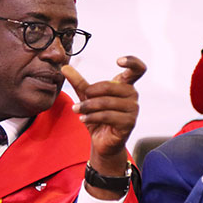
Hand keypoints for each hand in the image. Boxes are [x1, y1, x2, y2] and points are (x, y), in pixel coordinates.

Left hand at [63, 56, 145, 197]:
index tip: (118, 60)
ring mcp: (133, 110)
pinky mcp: (129, 123)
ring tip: (76, 110)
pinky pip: (108, 116)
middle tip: (80, 100)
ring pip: (107, 102)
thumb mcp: (87, 98)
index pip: (138, 69)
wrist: (102, 142)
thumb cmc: (98, 117)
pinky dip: (92, 117)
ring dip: (88, 106)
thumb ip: (78, 82)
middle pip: (111, 86)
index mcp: (125, 86)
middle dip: (91, 92)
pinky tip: (83, 119)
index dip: (131, 62)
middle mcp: (133, 96)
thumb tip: (64, 67)